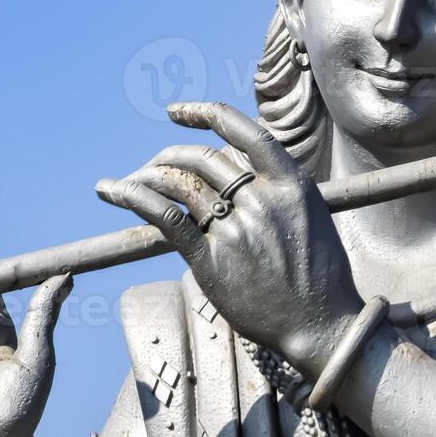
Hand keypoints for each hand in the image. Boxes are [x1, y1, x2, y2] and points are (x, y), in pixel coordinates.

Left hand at [96, 102, 363, 376]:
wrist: (321, 324)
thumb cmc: (320, 277)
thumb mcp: (311, 217)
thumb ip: (277, 193)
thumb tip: (241, 179)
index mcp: (291, 183)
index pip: (244, 132)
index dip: (206, 114)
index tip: (177, 112)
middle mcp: (262, 199)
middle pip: (203, 159)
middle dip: (169, 156)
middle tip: (152, 166)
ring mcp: (236, 229)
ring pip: (179, 184)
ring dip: (146, 176)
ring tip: (127, 181)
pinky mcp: (212, 261)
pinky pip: (166, 218)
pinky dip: (135, 198)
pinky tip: (114, 191)